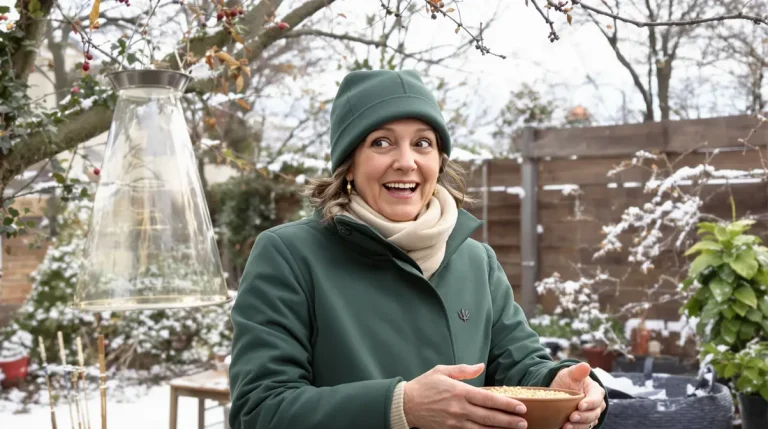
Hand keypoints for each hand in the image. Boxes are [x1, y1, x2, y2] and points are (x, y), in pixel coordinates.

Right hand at [403, 363, 528, 428]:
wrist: (405, 405)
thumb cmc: (424, 386)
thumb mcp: (442, 371)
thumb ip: (463, 370)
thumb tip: (481, 365)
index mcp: (459, 391)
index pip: (488, 399)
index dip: (506, 404)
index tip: (520, 407)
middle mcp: (459, 408)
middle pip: (489, 416)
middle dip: (508, 420)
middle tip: (523, 422)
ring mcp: (454, 422)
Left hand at [549, 363, 605, 428]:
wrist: (559, 389)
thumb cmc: (567, 379)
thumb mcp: (570, 373)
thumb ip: (578, 371)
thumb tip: (586, 365)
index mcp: (596, 391)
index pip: (596, 399)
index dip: (590, 403)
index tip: (580, 405)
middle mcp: (597, 404)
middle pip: (594, 413)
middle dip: (583, 416)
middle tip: (572, 417)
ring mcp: (591, 414)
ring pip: (589, 423)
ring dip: (578, 426)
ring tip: (567, 426)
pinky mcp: (584, 422)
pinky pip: (583, 428)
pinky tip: (565, 428)